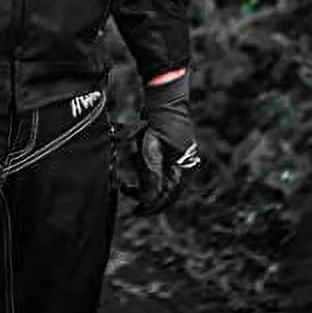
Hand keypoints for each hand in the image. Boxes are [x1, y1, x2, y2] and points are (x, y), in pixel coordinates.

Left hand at [121, 73, 199, 215]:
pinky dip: (147, 177)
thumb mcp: (152, 151)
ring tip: (128, 188)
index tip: (137, 211)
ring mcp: (177, 161)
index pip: (168, 197)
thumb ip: (151, 175)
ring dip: (145, 187)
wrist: (164, 101)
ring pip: (161, 183)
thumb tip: (149, 200)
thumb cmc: (159, 124)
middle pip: (166, 193)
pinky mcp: (169, 155)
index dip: (152, 207)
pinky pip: (158, 173)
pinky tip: (135, 176)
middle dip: (148, 199)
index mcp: (183, 170)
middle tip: (132, 205)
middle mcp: (183, 168)